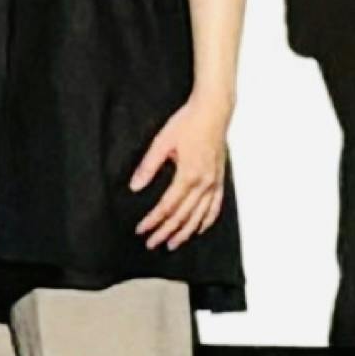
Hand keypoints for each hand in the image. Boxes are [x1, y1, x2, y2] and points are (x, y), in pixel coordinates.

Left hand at [132, 93, 229, 249]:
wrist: (213, 111)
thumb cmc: (187, 123)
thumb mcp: (161, 142)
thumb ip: (148, 167)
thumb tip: (134, 187)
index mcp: (188, 175)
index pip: (167, 207)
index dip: (153, 221)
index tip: (141, 229)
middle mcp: (204, 183)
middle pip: (182, 216)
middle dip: (166, 232)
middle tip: (151, 243)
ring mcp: (214, 183)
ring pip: (200, 216)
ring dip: (185, 232)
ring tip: (172, 244)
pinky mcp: (220, 179)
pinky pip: (215, 207)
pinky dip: (206, 221)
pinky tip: (198, 229)